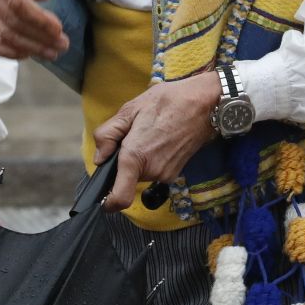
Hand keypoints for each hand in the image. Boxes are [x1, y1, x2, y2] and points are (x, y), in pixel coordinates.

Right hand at [0, 0, 66, 60]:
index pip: (17, 1)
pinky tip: (27, 54)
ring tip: (52, 52)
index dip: (38, 19)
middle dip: (39, 37)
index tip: (59, 29)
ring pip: (2, 34)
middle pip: (11, 21)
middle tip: (63, 45)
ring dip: (29, 47)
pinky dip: (7, 53)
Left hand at [92, 73, 222, 211]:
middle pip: (128, 178)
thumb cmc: (167, 101)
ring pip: (142, 172)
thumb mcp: (130, 109)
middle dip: (126, 161)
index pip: (120, 198)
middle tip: (135, 135)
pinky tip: (161, 137)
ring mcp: (166, 173)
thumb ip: (107, 135)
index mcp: (135, 157)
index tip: (103, 199)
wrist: (204, 103)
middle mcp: (152, 171)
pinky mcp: (176, 171)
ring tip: (151, 132)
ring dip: (140, 158)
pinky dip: (153, 158)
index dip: (108, 203)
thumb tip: (100, 158)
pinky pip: (155, 169)